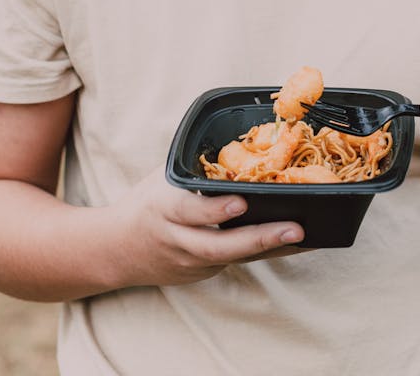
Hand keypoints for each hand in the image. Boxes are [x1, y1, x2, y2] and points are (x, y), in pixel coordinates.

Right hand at [112, 171, 306, 286]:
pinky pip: (236, 263)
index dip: (214, 210)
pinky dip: (263, 253)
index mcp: (164, 208)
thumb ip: (196, 171)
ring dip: (270, 248)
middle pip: (217, 245)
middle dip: (258, 238)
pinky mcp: (200, 274)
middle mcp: (177, 239)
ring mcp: (189, 262)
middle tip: (294, 228)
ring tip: (303, 237)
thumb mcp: (163, 180)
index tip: (240, 203)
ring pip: (232, 258)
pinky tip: (291, 244)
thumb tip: (240, 147)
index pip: (189, 210)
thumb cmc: (146, 204)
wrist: (116, 250)